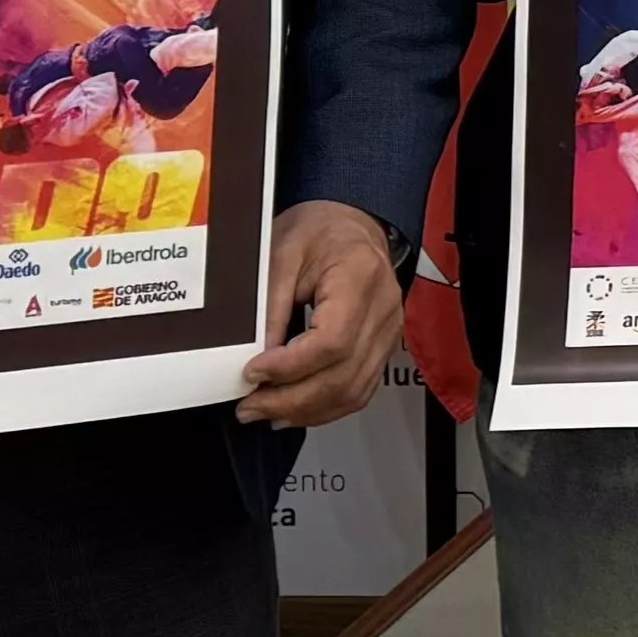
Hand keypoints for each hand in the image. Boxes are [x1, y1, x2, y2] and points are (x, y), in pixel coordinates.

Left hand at [237, 202, 403, 428]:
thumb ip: (270, 307)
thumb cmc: (317, 232)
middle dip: (291, 399)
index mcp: (360, 277)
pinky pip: (359, 390)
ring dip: (305, 410)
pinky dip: (324, 408)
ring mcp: (389, 332)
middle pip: (343, 375)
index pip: (332, 340)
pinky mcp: (383, 347)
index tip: (252, 372)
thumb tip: (256, 359)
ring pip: (352, 391)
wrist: (350, 224)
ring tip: (264, 412)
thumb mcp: (281, 255)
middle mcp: (384, 309)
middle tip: (249, 407)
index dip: (290, 366)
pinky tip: (293, 411)